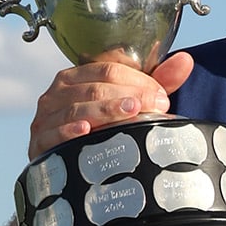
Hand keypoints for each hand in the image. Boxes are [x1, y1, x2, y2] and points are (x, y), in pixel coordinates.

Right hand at [27, 52, 193, 157]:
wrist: (69, 165)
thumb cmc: (103, 129)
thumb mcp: (132, 103)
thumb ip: (158, 82)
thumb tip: (186, 60)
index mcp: (76, 77)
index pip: (107, 70)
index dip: (137, 81)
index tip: (161, 96)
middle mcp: (57, 93)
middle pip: (94, 87)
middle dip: (126, 95)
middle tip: (155, 106)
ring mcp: (45, 118)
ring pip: (76, 108)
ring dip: (105, 110)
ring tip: (131, 113)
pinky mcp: (39, 143)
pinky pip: (52, 133)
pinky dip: (68, 131)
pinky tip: (86, 131)